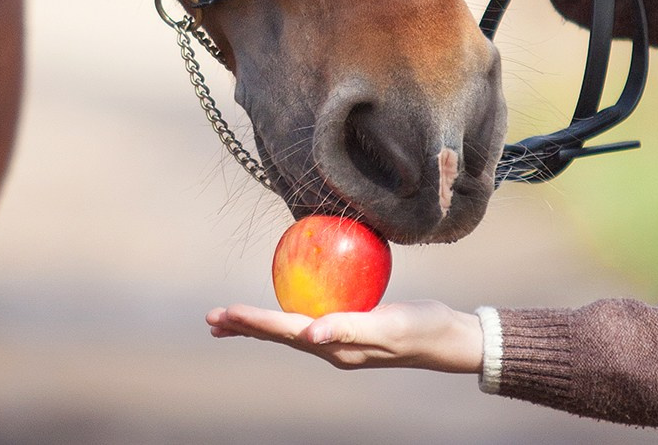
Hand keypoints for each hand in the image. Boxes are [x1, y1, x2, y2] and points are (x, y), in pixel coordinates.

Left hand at [205, 300, 482, 373]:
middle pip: (278, 335)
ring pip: (288, 333)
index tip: (223, 313)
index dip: (253, 321)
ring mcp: (339, 343)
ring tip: (229, 320)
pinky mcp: (348, 332)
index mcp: (335, 347)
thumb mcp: (388, 326)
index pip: (285, 331)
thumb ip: (349, 328)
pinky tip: (284, 309)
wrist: (446, 338)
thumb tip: (310, 334)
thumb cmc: (421, 328)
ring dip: (257, 326)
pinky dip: (283, 319)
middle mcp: (331, 348)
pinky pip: (306, 324)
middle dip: (244, 327)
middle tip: (211, 319)